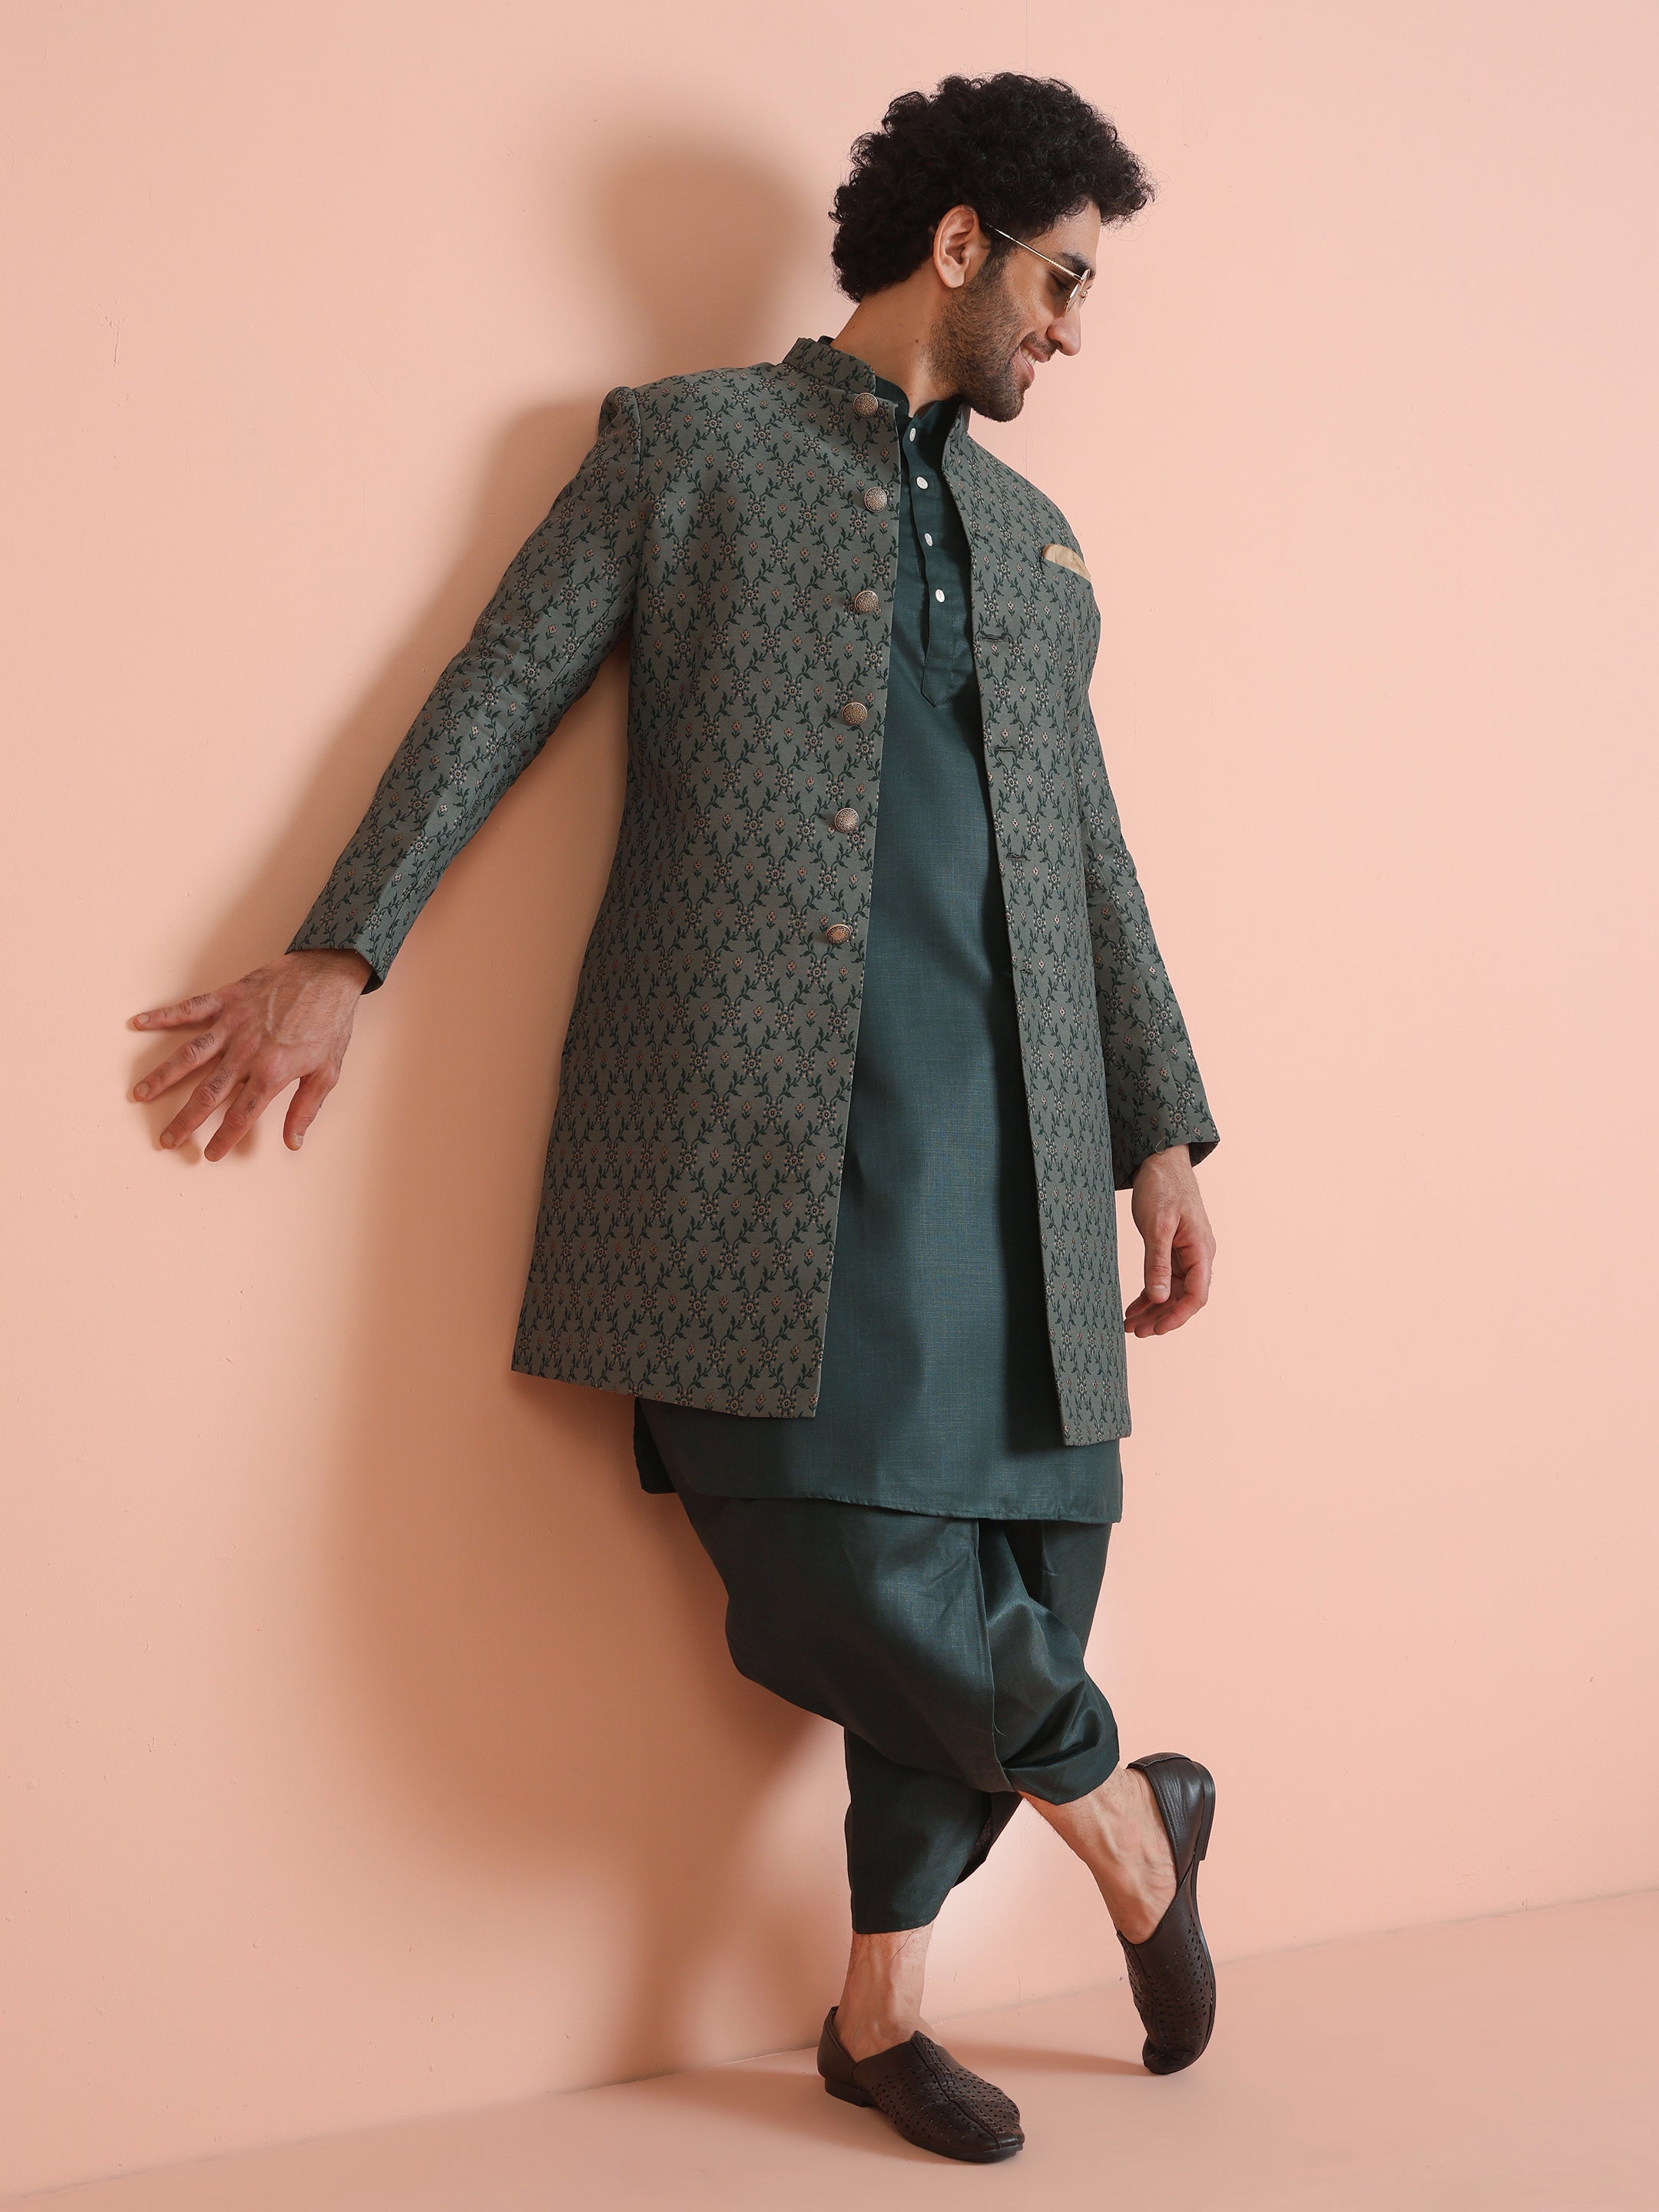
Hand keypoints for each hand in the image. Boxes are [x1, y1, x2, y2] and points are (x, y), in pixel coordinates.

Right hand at [128, 948, 371, 1159]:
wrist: (329, 975)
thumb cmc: (330, 1023)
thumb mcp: (327, 1072)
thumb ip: (306, 1109)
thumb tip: (293, 1142)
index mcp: (272, 1073)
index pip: (242, 1116)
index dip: (225, 1138)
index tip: (209, 1154)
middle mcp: (246, 1052)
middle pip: (208, 1094)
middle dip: (185, 1120)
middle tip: (166, 1139)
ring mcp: (233, 1025)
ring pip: (189, 1056)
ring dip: (162, 1076)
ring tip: (139, 1094)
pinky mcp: (227, 999)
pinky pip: (190, 1009)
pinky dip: (163, 1016)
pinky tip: (139, 1023)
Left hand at [1124, 1144, 1214, 1336]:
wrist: (1161, 1159)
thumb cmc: (1162, 1186)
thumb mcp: (1157, 1225)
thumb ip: (1157, 1263)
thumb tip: (1159, 1298)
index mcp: (1201, 1250)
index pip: (1197, 1294)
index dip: (1177, 1316)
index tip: (1156, 1330)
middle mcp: (1198, 1255)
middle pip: (1183, 1297)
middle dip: (1160, 1317)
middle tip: (1135, 1331)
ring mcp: (1186, 1253)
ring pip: (1172, 1290)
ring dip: (1153, 1309)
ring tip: (1130, 1324)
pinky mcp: (1173, 1248)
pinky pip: (1164, 1278)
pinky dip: (1150, 1293)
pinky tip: (1134, 1306)